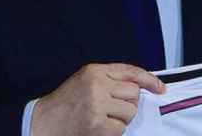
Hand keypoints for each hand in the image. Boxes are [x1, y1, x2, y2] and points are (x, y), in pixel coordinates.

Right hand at [31, 63, 165, 135]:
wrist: (42, 122)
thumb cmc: (65, 103)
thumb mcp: (85, 81)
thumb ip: (109, 79)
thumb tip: (140, 86)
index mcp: (94, 71)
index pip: (130, 72)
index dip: (149, 80)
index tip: (160, 88)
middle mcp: (97, 85)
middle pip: (133, 93)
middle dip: (128, 104)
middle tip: (112, 109)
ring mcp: (97, 105)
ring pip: (130, 112)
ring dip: (121, 119)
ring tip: (103, 118)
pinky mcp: (96, 125)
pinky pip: (121, 128)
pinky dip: (114, 131)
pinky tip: (99, 128)